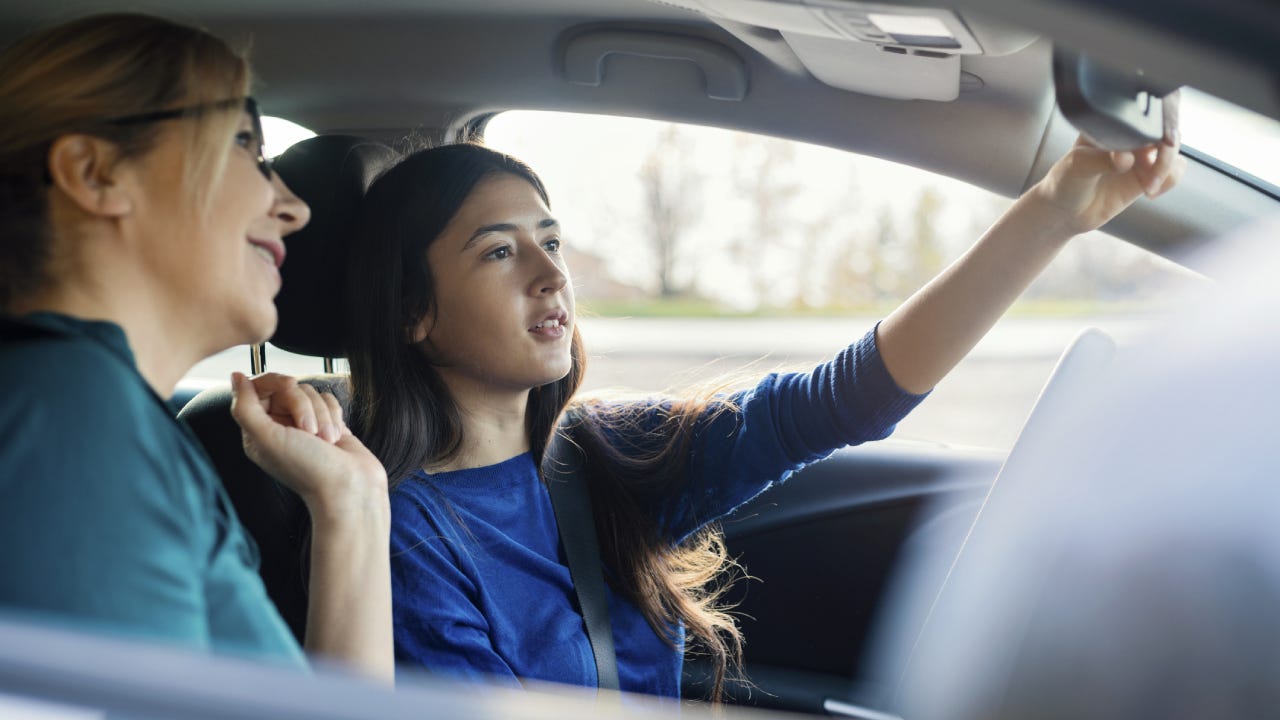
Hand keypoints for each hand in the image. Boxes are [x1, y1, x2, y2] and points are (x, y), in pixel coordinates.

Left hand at [229, 372, 386, 513]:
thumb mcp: (267, 438)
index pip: (259, 388)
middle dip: (303, 405)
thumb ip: (245, 407)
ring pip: (312, 394)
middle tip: (308, 430)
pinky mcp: (328, 424)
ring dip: (322, 414)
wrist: (349, 488)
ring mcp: (305, 426)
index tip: (289, 386)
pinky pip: (329, 401)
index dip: (275, 382)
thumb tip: (236, 377)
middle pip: (289, 389)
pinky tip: (335, 436)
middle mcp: (280, 427)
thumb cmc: (308, 469)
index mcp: (258, 431)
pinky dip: (334, 415)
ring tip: (325, 440)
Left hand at [1029, 90, 1186, 235]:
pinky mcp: (1146, 173)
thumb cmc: (1065, 181)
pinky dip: (1170, 179)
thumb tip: (1127, 159)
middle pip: (1164, 128)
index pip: (1140, 112)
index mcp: (1109, 122)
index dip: (1157, 123)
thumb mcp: (1077, 166)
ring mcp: (1139, 153)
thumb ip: (1101, 160)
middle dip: (1165, 151)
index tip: (1159, 142)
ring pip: (1172, 149)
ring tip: (1147, 187)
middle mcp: (1128, 134)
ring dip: (1167, 168)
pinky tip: (1150, 192)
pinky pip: (1173, 170)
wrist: (1064, 212)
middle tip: (1151, 173)